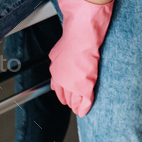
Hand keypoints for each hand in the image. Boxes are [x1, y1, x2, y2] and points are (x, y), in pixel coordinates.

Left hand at [48, 0, 113, 116]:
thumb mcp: (60, 47)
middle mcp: (61, 78)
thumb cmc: (75, 34)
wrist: (83, 31)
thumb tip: (59, 59)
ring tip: (80, 108)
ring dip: (77, 105)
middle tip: (74, 104)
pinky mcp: (84, 83)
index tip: (66, 96)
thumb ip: (59, 57)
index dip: (63, 93)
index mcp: (55, 69)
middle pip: (64, 96)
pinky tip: (86, 110)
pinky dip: (85, 106)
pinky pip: (84, 100)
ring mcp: (72, 82)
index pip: (57, 87)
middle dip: (70, 100)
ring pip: (74, 100)